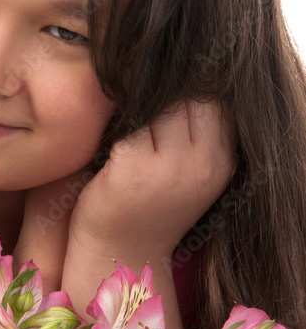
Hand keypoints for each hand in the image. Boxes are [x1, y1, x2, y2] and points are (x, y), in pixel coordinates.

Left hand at [68, 100, 235, 263]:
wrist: (119, 253)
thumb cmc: (149, 206)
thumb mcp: (189, 172)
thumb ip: (195, 132)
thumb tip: (182, 74)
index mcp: (220, 162)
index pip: (214, 99)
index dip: (189, 87)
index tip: (164, 93)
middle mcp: (200, 164)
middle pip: (187, 96)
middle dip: (163, 93)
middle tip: (140, 104)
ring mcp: (166, 168)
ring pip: (156, 106)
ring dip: (138, 107)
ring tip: (125, 124)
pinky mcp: (130, 168)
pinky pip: (126, 125)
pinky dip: (116, 129)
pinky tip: (109, 145)